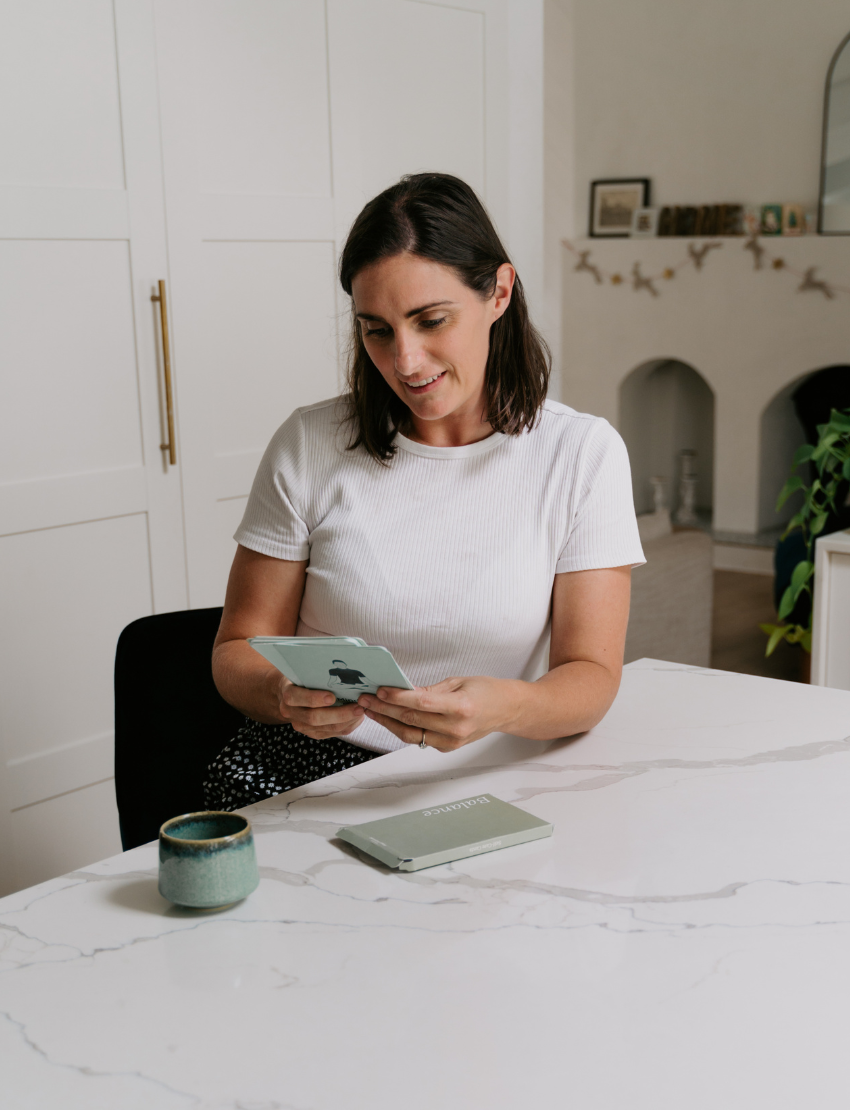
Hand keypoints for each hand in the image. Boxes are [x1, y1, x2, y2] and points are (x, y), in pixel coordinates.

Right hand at [278, 678, 364, 739]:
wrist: (292, 692)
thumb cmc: (303, 677)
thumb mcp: (304, 670)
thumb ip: (316, 672)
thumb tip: (342, 668)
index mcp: (287, 693)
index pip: (294, 697)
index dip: (313, 699)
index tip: (332, 697)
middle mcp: (290, 711)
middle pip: (313, 718)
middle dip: (338, 714)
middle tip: (357, 707)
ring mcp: (300, 724)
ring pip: (324, 728)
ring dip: (346, 721)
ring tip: (361, 711)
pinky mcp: (311, 732)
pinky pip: (330, 734)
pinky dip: (346, 726)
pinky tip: (357, 718)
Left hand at [358, 676, 523, 752]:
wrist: (506, 710)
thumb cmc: (486, 692)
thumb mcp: (458, 682)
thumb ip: (430, 689)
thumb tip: (402, 690)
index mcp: (461, 707)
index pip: (422, 703)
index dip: (398, 697)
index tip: (380, 690)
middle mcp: (456, 728)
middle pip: (411, 719)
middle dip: (384, 708)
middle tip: (366, 699)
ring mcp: (451, 741)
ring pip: (410, 734)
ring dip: (387, 722)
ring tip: (371, 710)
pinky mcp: (447, 748)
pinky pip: (418, 738)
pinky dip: (402, 728)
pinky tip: (390, 718)